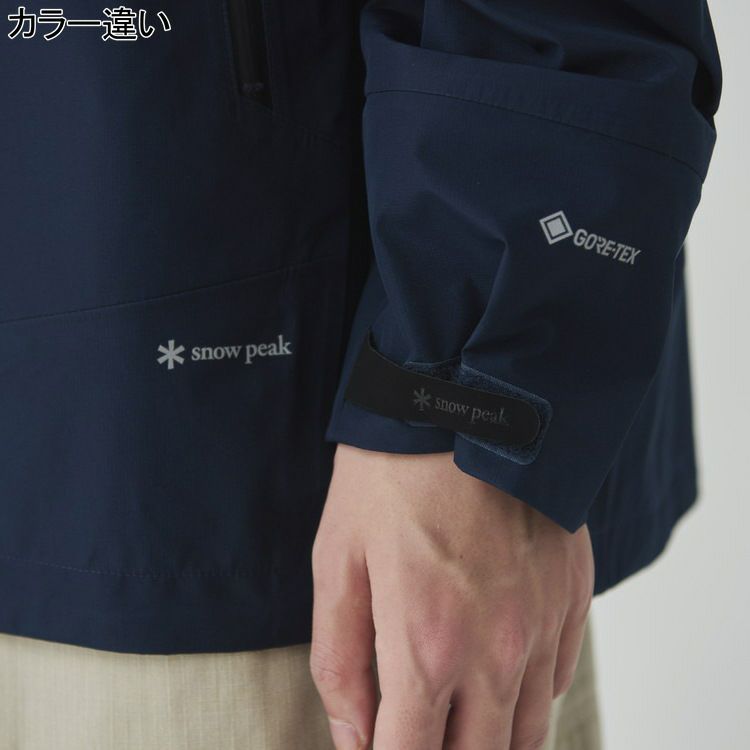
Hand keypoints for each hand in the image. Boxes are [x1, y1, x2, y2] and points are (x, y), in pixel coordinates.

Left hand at [310, 444, 593, 749]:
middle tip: (415, 727)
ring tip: (456, 718)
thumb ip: (339, 660)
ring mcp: (542, 626)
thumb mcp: (337, 560)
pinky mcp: (571, 598)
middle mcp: (496, 651)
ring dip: (488, 740)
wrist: (466, 406)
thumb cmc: (391, 477)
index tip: (379, 747)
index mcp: (426, 646)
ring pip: (527, 735)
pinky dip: (526, 695)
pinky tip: (497, 671)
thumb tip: (352, 737)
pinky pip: (558, 681)